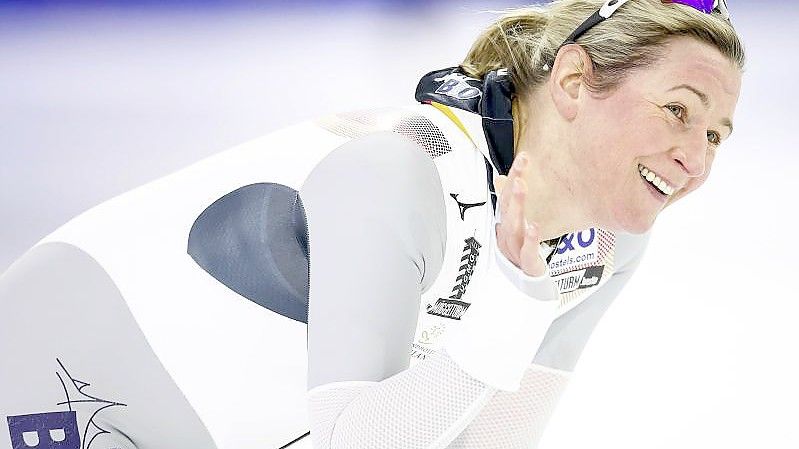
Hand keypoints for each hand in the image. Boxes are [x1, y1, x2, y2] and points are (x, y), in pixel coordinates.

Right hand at [493, 152, 547, 276]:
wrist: (523, 287)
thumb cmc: (518, 255)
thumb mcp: (514, 227)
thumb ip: (511, 204)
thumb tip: (504, 180)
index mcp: (505, 225)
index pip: (506, 196)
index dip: (513, 176)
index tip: (524, 157)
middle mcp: (506, 235)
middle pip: (507, 208)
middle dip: (513, 185)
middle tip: (522, 165)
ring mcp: (514, 249)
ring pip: (513, 226)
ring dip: (517, 205)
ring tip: (522, 186)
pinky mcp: (526, 264)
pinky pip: (527, 250)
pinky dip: (530, 238)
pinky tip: (535, 225)